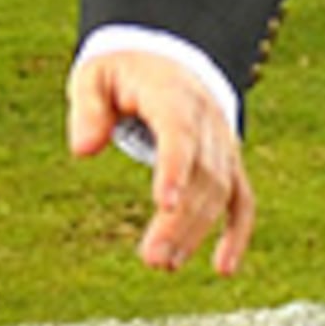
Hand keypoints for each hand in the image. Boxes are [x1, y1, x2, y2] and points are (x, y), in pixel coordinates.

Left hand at [67, 44, 254, 275]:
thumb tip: (83, 150)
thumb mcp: (95, 76)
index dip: (175, 168)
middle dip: (180, 219)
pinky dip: (237, 231)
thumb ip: (88, 109)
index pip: (179, 132)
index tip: (164, 204)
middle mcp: (207, 120)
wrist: (169, 58)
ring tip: (164, 264)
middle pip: (203, 172)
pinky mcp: (228, 161)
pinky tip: (223, 267)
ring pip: (220, 190)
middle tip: (152, 258)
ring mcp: (222, 142)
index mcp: (172, 95)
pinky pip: (241, 198)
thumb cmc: (124, 71)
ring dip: (196, 231)